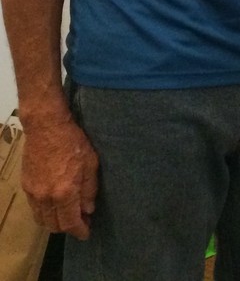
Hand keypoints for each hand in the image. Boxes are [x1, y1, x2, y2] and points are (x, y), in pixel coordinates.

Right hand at [21, 117, 99, 238]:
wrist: (46, 127)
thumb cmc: (73, 142)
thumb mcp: (91, 163)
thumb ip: (89, 189)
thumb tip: (88, 210)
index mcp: (64, 192)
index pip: (70, 222)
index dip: (79, 231)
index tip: (86, 234)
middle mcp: (46, 198)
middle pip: (54, 225)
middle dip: (68, 228)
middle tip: (80, 222)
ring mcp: (33, 193)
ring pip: (42, 219)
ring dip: (55, 222)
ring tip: (68, 216)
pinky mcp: (26, 186)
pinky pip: (35, 209)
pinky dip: (45, 213)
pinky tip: (55, 206)